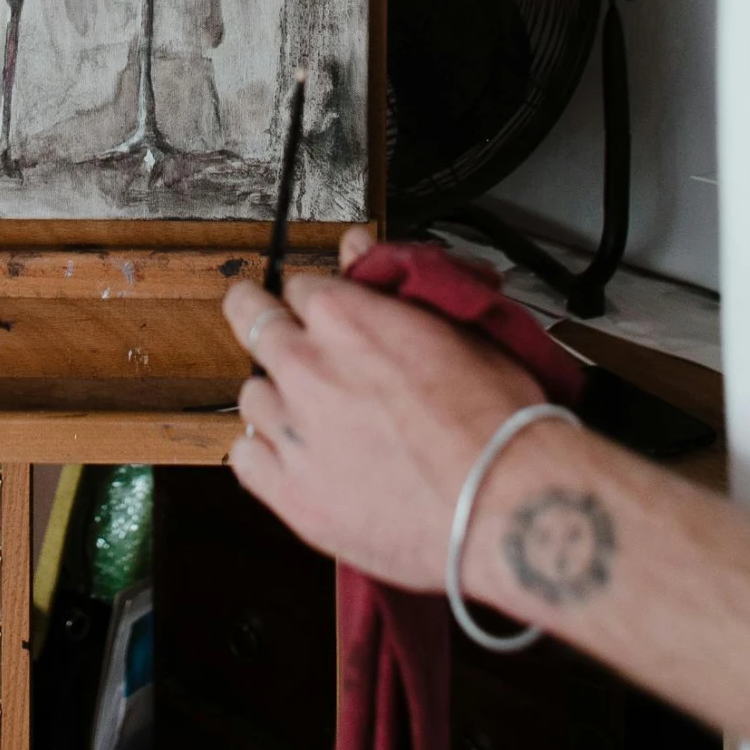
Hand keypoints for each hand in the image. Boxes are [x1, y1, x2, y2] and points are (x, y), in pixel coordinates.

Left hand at [223, 233, 543, 590]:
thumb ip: (390, 284)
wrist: (503, 502)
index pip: (299, 286)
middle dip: (262, 320)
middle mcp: (305, 366)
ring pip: (252, 395)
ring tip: (313, 418)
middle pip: (250, 320)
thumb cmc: (494, 419)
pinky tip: (298, 459)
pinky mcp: (288, 492)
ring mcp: (291, 429)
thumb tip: (358, 247)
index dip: (314, 302)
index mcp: (343, 317)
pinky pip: (245, 458)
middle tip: (278, 335)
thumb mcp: (455, 327)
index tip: (322, 316)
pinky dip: (264, 455)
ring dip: (275, 398)